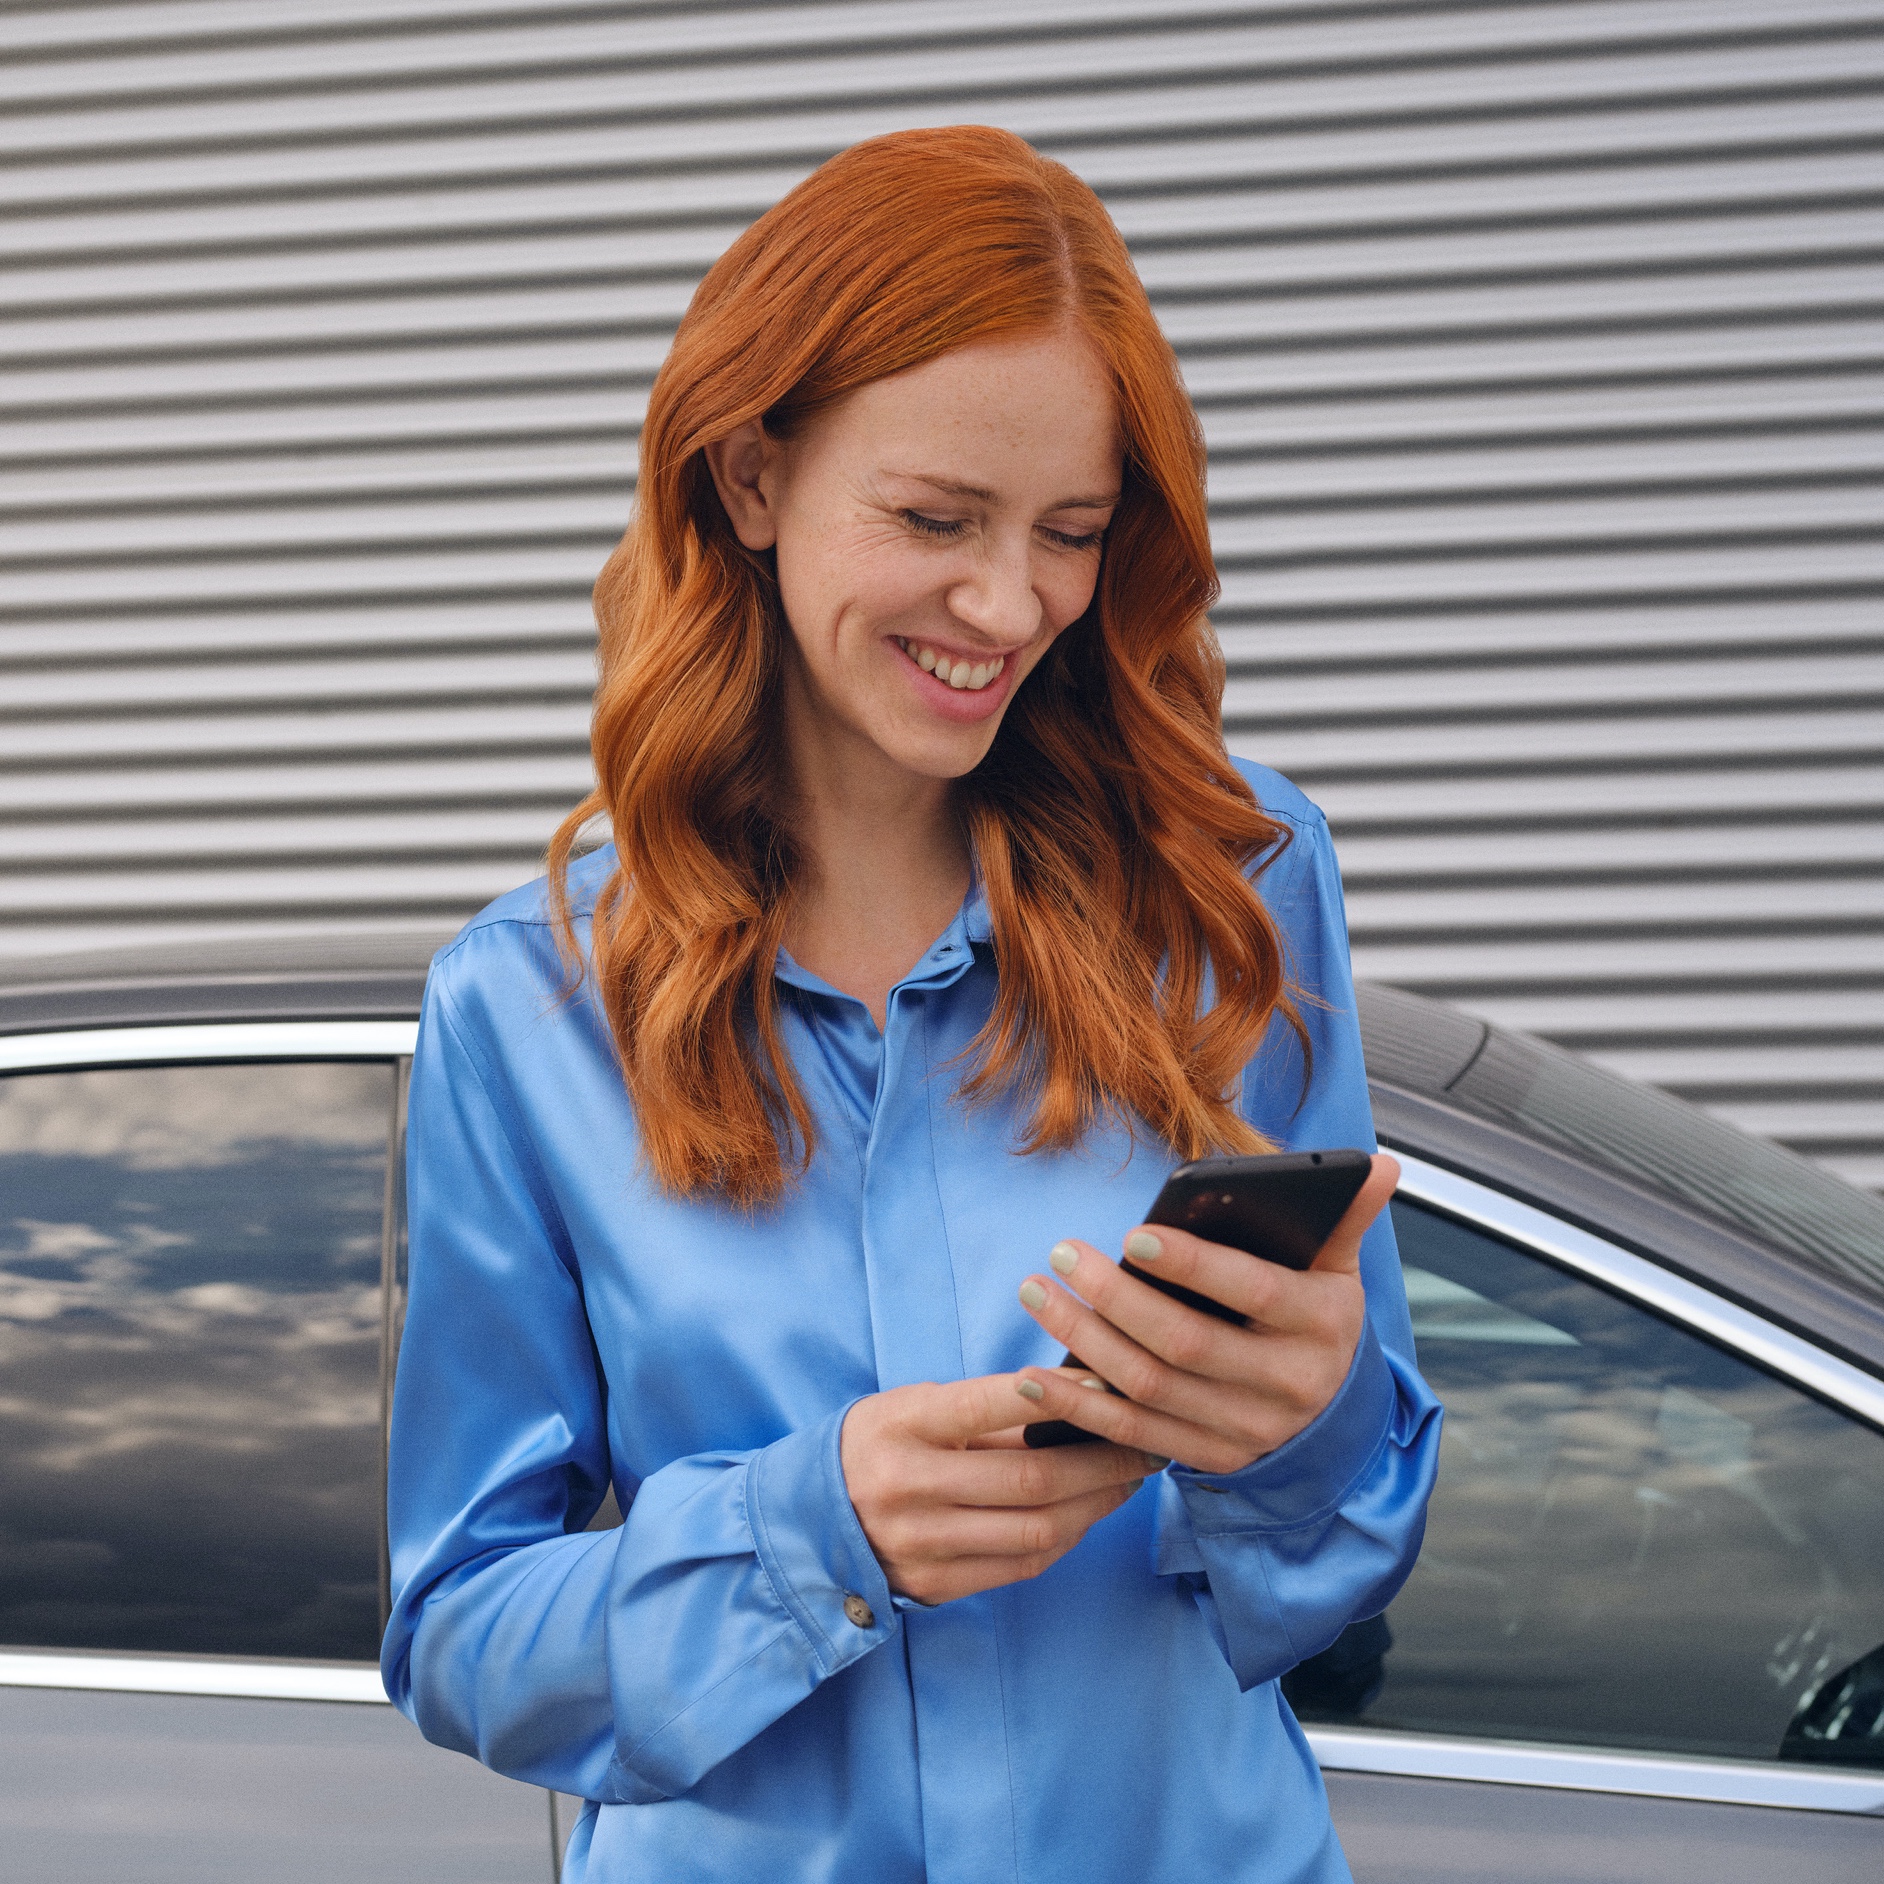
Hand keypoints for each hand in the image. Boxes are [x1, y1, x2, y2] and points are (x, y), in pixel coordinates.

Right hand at [840, 1371, 1163, 1604]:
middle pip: (1031, 1477)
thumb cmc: (880, 1444)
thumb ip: (985, 1410)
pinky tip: (1090, 1512)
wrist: (812, 1519)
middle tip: (1146, 1440)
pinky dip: (1069, 1536)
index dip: (1056, 1393)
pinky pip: (1023, 1564)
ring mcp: (922, 1543)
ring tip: (1129, 1477)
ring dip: (1099, 1503)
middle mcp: (907, 1486)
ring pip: (1038, 1528)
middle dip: (1104, 1459)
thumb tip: (1080, 1398)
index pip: (987, 1403)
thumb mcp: (914, 1407)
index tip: (1109, 1382)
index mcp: (901, 1425)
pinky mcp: (937, 1585)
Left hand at [1012, 1153, 1399, 1474]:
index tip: (1132, 1234)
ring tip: (1037, 1293)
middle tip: (1062, 1254)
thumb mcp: (1339, 1273)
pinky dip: (1082, 1409)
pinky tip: (1038, 1375)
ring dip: (1083, 1342)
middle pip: (1185, 1343)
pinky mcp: (1208, 1458)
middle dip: (1115, 1298)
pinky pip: (1134, 1436)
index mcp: (1320, 1325)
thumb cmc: (1318, 1322)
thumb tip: (1381, 1164)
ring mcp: (1244, 1429)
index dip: (1192, 1265)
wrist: (1332, 1425)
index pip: (1251, 1291)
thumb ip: (1346, 1218)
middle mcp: (1284, 1384)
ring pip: (1150, 1388)